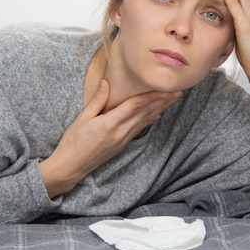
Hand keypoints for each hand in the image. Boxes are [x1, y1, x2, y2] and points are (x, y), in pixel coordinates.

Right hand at [39, 79, 180, 197]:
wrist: (72, 165)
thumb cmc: (73, 141)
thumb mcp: (82, 118)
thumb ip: (97, 100)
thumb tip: (106, 83)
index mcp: (110, 123)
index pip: (136, 105)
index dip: (151, 95)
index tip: (164, 88)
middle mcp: (121, 132)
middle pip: (146, 113)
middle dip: (162, 101)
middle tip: (177, 91)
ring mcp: (123, 139)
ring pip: (146, 121)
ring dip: (160, 109)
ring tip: (172, 100)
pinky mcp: (122, 144)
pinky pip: (140, 129)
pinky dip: (150, 120)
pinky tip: (157, 115)